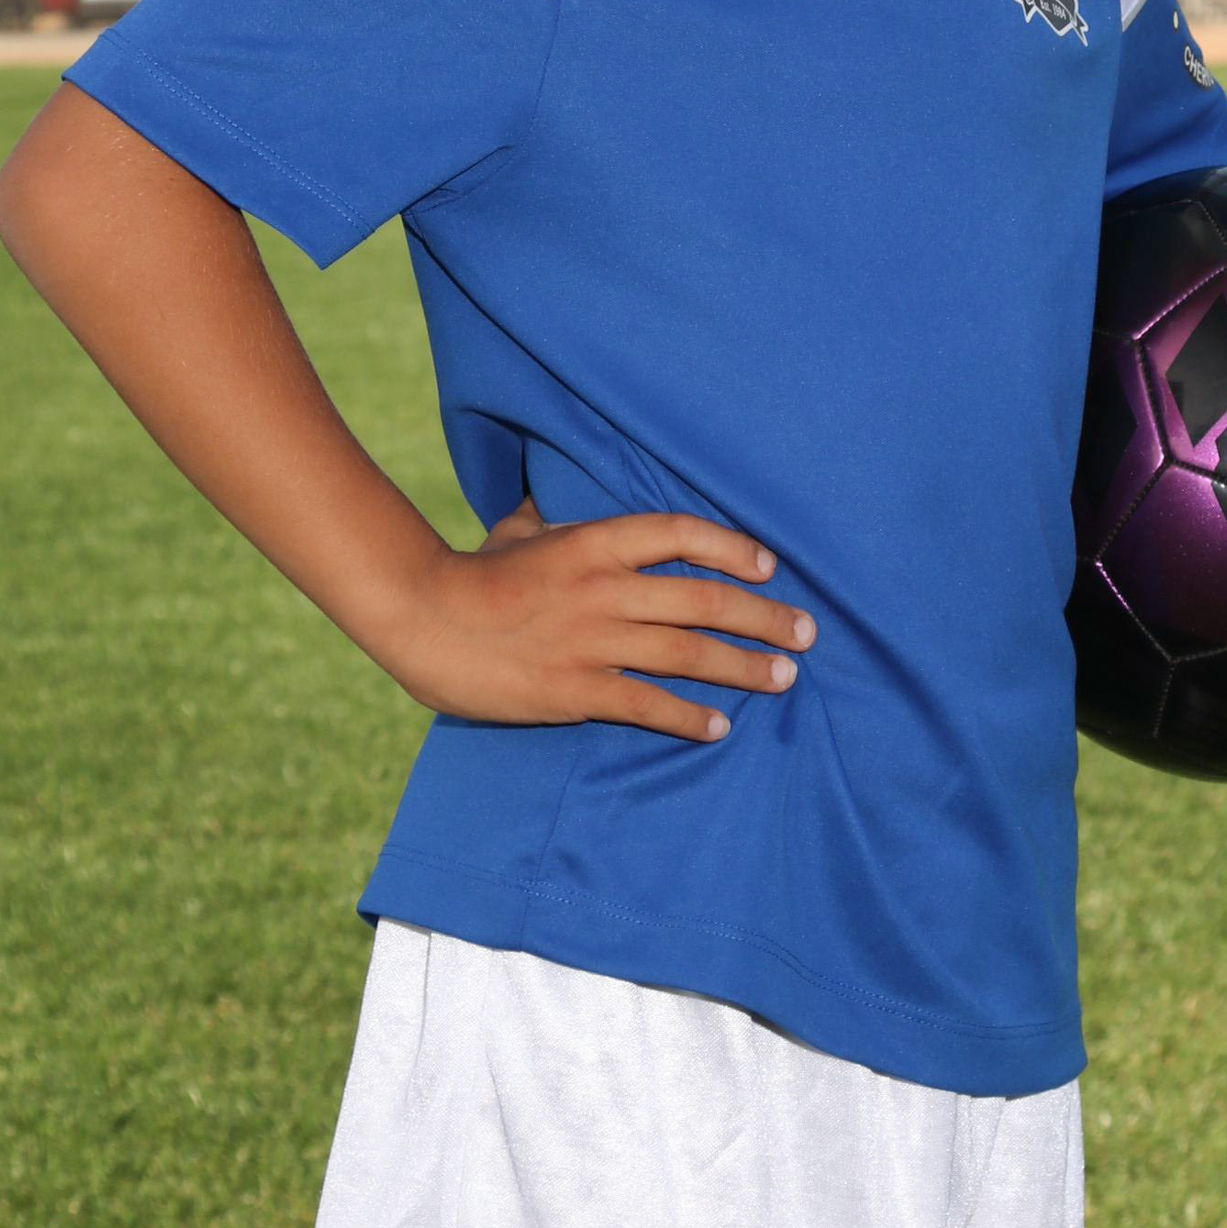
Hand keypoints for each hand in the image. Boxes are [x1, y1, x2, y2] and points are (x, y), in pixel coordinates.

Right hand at [364, 497, 814, 742]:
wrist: (421, 618)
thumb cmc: (468, 574)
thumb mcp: (515, 531)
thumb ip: (547, 519)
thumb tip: (549, 500)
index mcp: (593, 542)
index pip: (679, 533)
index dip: (732, 547)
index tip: (769, 565)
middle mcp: (604, 588)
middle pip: (702, 599)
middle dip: (762, 617)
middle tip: (805, 633)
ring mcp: (591, 640)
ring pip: (687, 652)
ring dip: (743, 667)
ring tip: (784, 679)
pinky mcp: (574, 689)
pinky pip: (646, 704)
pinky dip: (688, 717)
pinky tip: (719, 727)